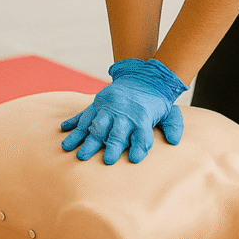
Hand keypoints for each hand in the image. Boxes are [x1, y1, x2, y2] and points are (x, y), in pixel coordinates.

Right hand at [60, 58, 188, 163]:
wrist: (143, 77)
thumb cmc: (156, 102)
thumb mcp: (170, 112)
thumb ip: (173, 125)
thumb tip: (175, 141)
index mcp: (142, 117)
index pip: (142, 134)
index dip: (140, 146)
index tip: (135, 158)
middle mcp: (124, 114)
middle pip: (117, 132)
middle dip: (112, 147)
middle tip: (106, 161)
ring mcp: (109, 109)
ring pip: (96, 125)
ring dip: (86, 140)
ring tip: (77, 152)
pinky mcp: (98, 104)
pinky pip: (83, 114)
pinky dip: (73, 123)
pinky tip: (63, 130)